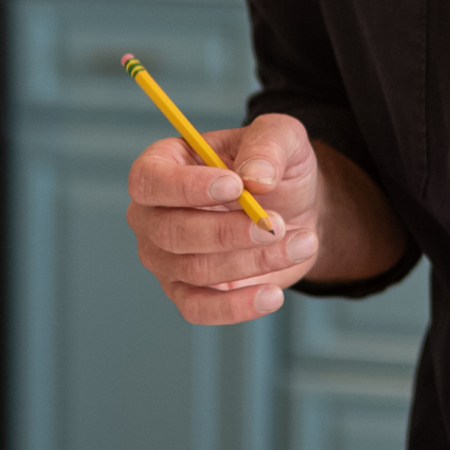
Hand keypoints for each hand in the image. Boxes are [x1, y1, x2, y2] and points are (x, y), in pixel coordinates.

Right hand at [126, 114, 408, 324]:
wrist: (295, 215)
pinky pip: (199, 310)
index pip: (149, 181)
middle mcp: (152, 216)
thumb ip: (269, 145)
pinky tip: (273, 295)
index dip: (187, 187)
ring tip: (300, 244)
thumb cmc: (275, 170)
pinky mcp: (188, 294)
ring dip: (253, 261)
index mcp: (161, 167)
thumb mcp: (283, 139)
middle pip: (172, 232)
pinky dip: (238, 306)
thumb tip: (255, 176)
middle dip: (230, 232)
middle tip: (278, 225)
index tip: (236, 187)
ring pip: (196, 270)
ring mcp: (165, 260)